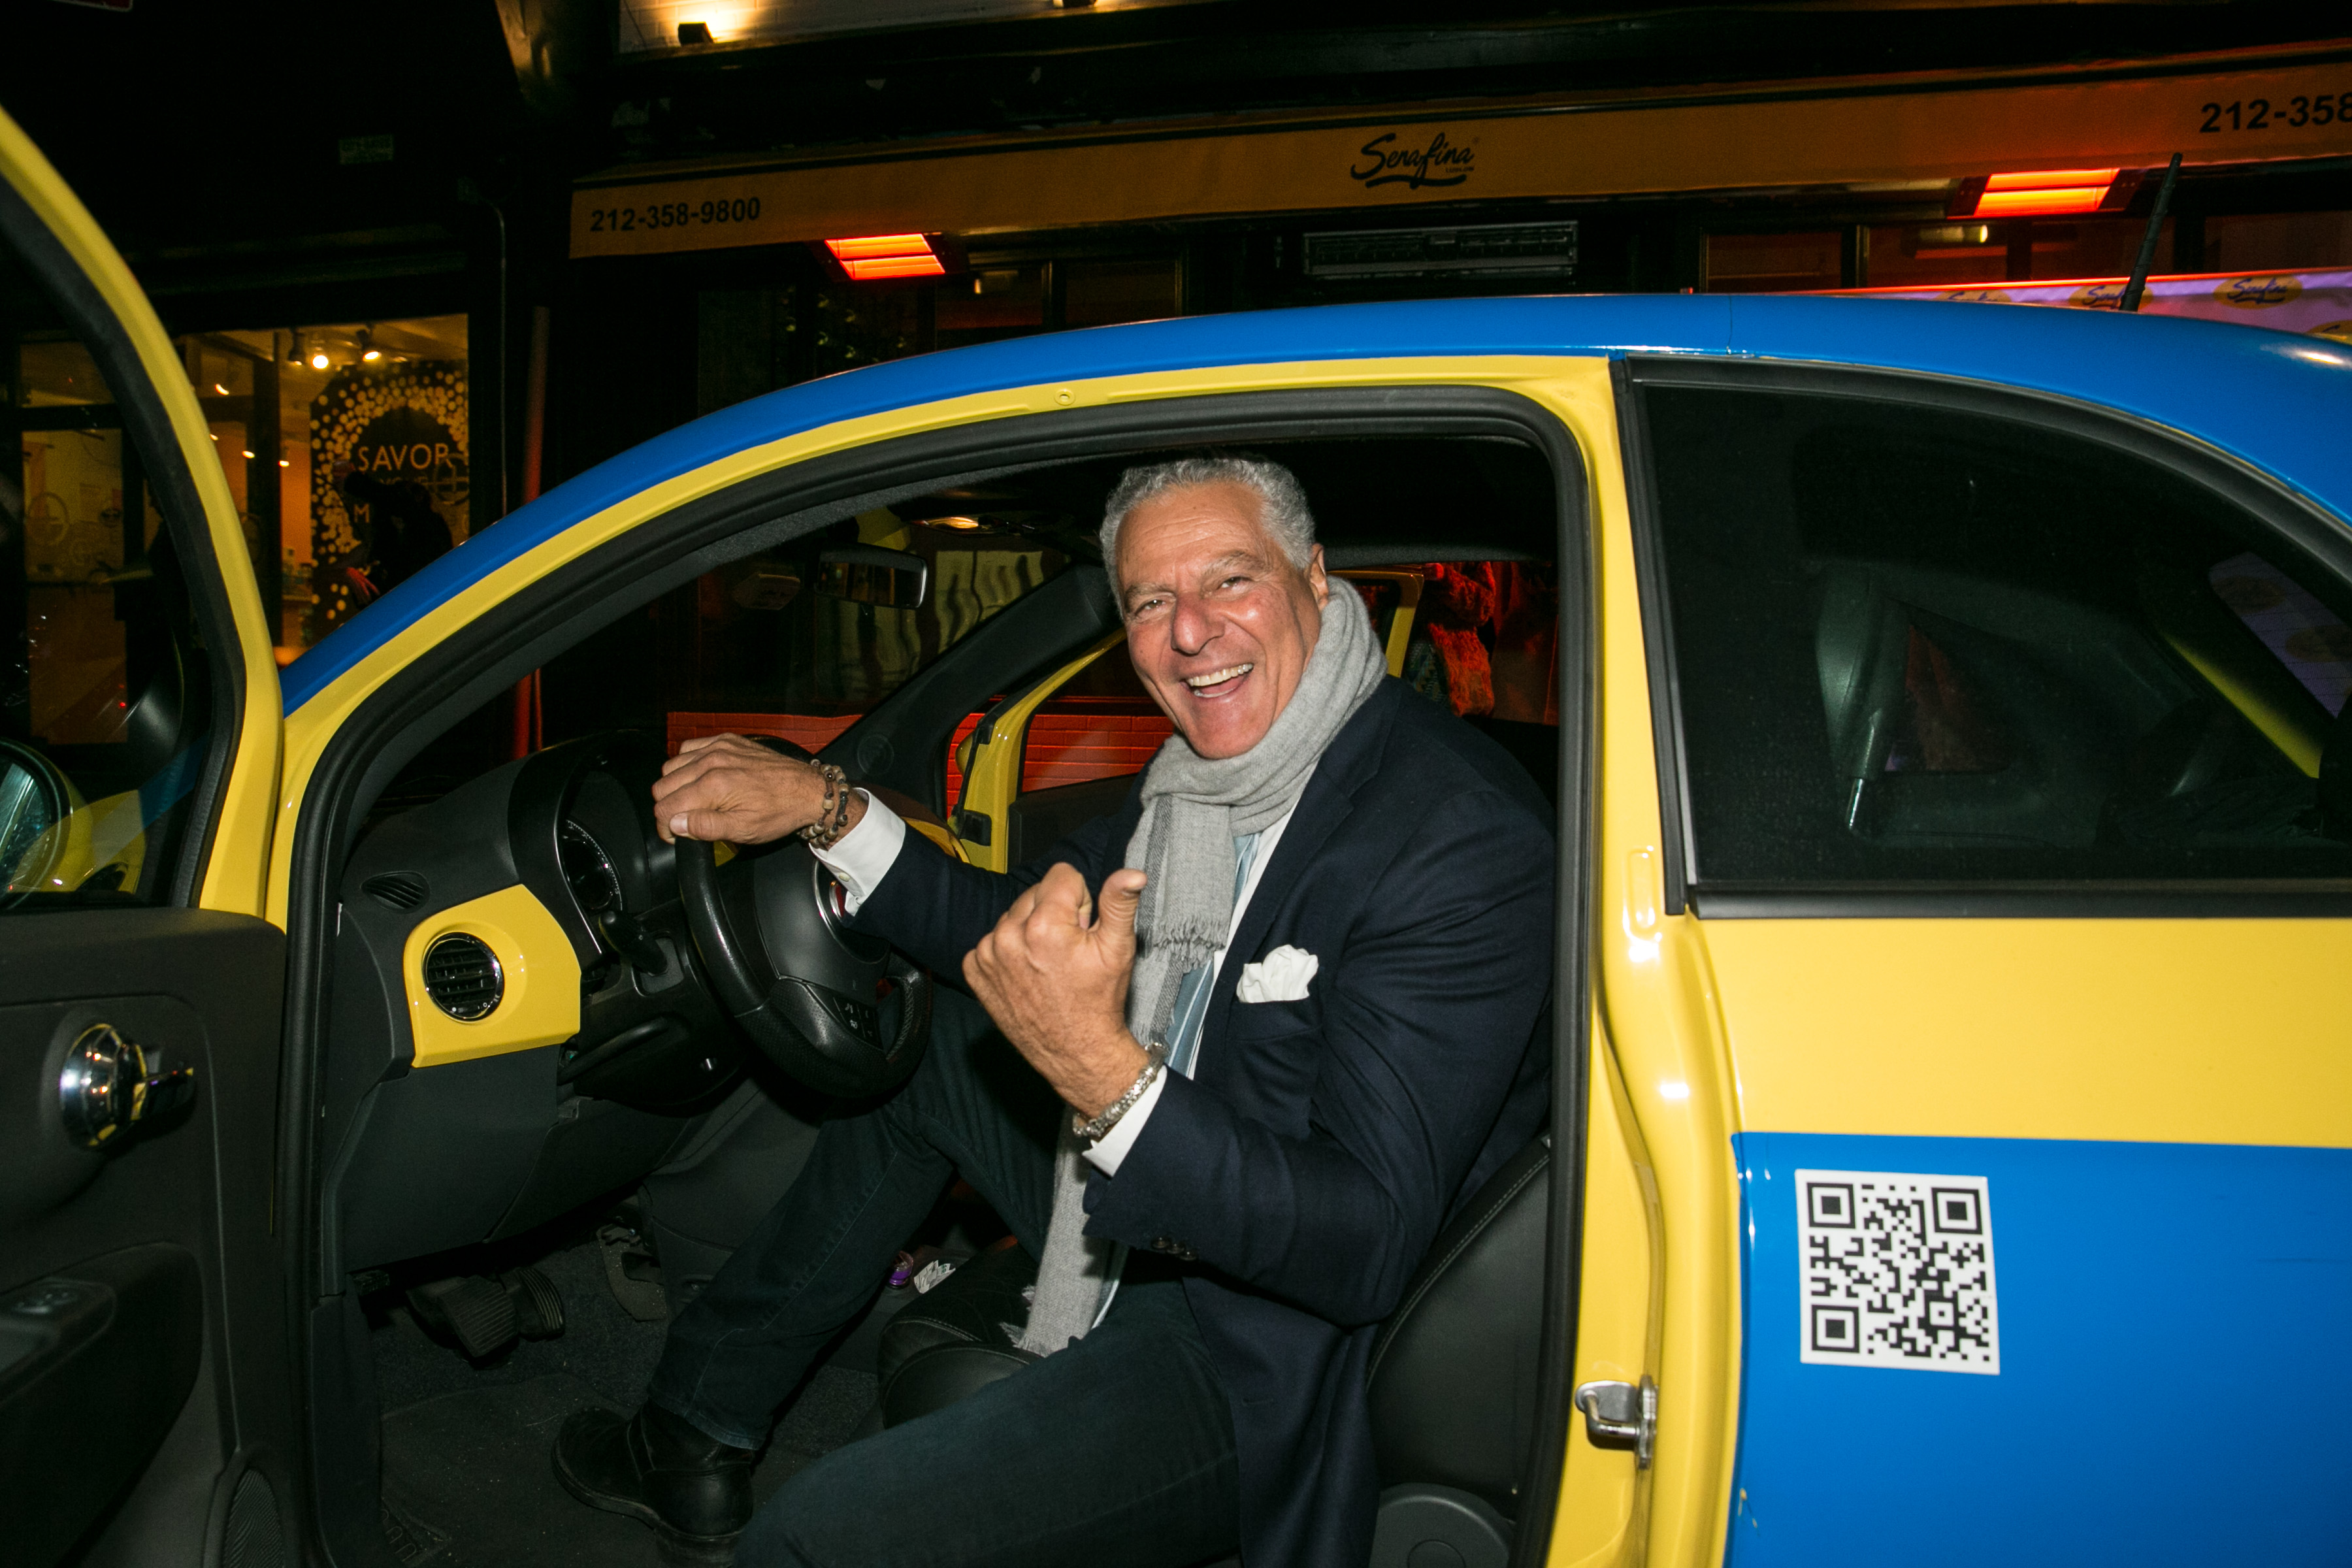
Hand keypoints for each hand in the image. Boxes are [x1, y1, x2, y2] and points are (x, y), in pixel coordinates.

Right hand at [651, 733, 866, 843]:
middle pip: (662, 786)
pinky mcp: (726, 740)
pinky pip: (689, 748)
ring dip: (675, 786)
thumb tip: (675, 824)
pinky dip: (687, 763)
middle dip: (668, 807)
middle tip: (685, 821)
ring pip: (671, 766)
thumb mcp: (743, 830)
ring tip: (693, 801)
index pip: (665, 807)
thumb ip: (705, 827)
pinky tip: (699, 777)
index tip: (677, 835)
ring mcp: (718, 747)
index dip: (666, 827)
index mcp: (713, 786)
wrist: (807, 790)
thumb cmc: (779, 811)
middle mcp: (711, 761)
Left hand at [963, 864, 1151, 1117]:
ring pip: (1014, 916)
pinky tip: (1027, 973)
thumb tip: (1131, 873)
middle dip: (1054, 913)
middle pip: (1036, 893)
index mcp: (1045, 924)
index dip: (1080, 899)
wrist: (1075, 1052)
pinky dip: (1009, 951)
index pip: (1062, 875)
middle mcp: (1009, 935)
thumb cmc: (1098, 1001)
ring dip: (1029, 931)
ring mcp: (987, 954)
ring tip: (1048, 963)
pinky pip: (992, 940)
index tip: (1082, 928)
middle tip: (1068, 949)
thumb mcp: (1117, 950)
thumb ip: (1119, 904)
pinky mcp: (975, 970)